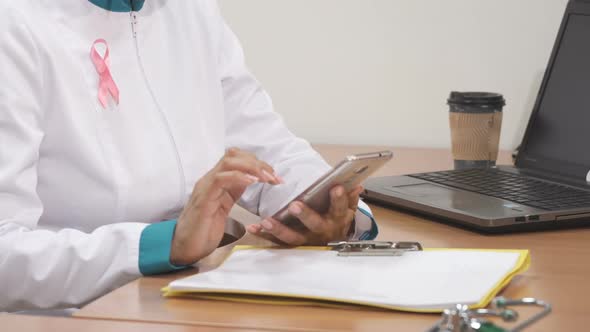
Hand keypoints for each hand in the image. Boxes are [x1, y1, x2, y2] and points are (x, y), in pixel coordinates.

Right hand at [170, 148, 281, 264]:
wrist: (185, 247)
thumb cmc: (204, 229)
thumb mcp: (224, 205)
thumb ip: (234, 190)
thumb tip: (251, 179)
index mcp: (216, 181)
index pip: (235, 158)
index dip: (257, 163)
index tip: (274, 176)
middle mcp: (209, 179)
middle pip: (233, 156)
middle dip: (258, 163)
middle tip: (274, 177)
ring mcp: (205, 187)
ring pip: (227, 163)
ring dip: (251, 168)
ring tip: (267, 179)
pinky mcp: (203, 200)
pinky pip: (220, 180)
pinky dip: (238, 177)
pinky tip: (252, 182)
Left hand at [247, 185, 363, 245]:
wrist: (331, 242)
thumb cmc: (336, 220)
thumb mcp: (346, 209)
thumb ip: (350, 197)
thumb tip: (357, 185)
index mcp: (336, 219)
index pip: (340, 208)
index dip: (339, 199)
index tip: (336, 187)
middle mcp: (321, 231)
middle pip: (315, 224)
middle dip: (305, 215)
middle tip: (295, 205)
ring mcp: (305, 239)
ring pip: (293, 237)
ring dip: (279, 229)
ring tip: (268, 221)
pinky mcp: (291, 243)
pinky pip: (277, 241)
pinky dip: (265, 235)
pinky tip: (255, 227)